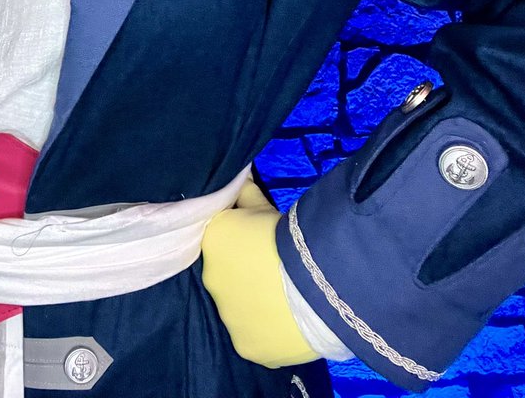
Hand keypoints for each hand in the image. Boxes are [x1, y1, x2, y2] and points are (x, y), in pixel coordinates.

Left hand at [201, 177, 318, 367]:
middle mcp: (210, 280)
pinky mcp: (247, 347)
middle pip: (228, 276)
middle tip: (276, 272)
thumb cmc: (288, 235)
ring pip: (241, 309)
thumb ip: (246, 197)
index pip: (221, 242)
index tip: (262, 244)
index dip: (242, 242)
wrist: (313, 281)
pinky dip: (270, 331)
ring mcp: (228, 318)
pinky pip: (257, 337)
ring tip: (287, 300)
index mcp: (211, 242)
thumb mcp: (263, 206)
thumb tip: (239, 178)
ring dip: (257, 304)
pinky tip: (289, 323)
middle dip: (247, 273)